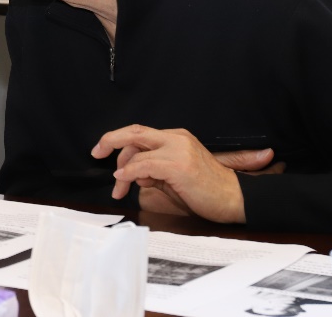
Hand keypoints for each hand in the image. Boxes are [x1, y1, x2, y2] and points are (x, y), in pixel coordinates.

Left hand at [91, 124, 259, 223]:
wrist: (235, 199)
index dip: (118, 141)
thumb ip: (152, 170)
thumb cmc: (206, 191)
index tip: (102, 150)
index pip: (140, 134)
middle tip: (96, 153)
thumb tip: (130, 173)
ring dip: (122, 172)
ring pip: (136, 152)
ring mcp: (177, 149)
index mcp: (176, 137)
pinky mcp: (178, 165)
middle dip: (110, 140)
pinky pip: (143, 165)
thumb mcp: (173, 177)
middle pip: (134, 132)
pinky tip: (125, 180)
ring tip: (119, 189)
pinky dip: (129, 172)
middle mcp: (176, 138)